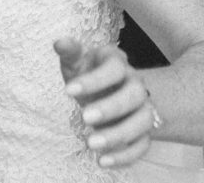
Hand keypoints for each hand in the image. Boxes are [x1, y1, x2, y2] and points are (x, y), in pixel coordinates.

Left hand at [55, 38, 155, 168]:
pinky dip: (125, 156)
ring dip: (119, 134)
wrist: (111, 91)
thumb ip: (70, 53)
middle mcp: (136, 85)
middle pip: (134, 94)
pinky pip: (142, 145)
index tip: (67, 91)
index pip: (114, 68)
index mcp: (119, 64)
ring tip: (91, 144)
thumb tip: (59, 42)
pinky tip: (102, 162)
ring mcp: (143, 108)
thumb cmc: (90, 74)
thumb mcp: (78, 63)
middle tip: (84, 117)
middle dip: (111, 107)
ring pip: (143, 120)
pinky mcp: (143, 132)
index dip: (94, 79)